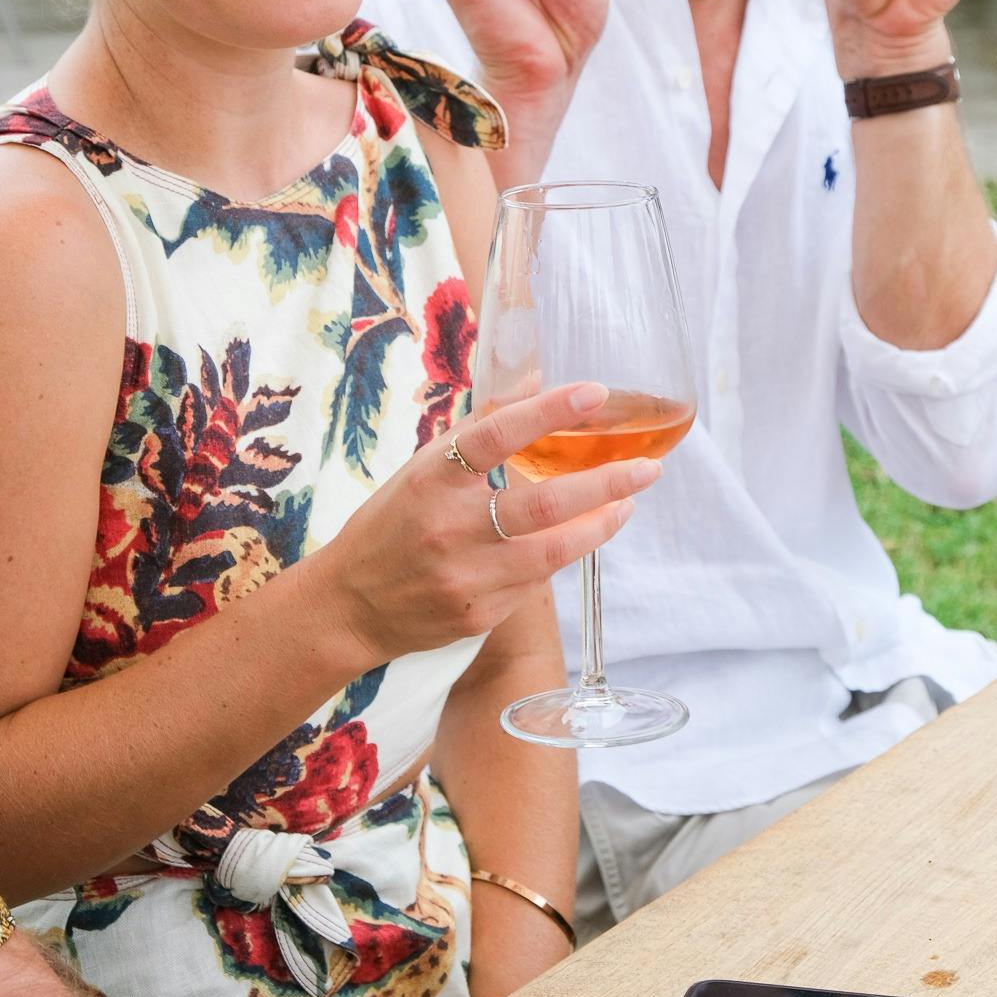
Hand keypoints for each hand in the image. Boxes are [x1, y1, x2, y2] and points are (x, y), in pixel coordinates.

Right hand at [312, 383, 660, 667]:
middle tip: (648, 468)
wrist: (348, 605)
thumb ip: (478, 430)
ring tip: (628, 503)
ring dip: (601, 525)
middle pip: (543, 503)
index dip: (548, 411)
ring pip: (553, 551)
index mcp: (431, 479)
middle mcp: (448, 527)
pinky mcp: (479, 616)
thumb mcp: (422, 469)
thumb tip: (535, 380)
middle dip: (606, 483)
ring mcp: (466, 576)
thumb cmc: (391, 525)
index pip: (495, 435)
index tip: (595, 393)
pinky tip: (578, 539)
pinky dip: (561, 556)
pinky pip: (536, 583)